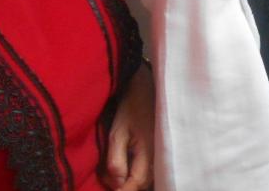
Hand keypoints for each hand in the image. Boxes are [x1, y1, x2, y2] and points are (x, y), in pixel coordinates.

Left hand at [103, 65, 154, 190]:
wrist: (149, 89)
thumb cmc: (132, 108)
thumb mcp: (118, 132)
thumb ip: (116, 159)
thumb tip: (116, 183)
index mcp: (148, 153)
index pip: (135, 184)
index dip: (121, 190)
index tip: (107, 188)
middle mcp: (159, 157)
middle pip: (142, 184)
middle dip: (124, 186)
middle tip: (107, 177)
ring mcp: (162, 153)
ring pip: (147, 178)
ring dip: (130, 179)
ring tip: (114, 170)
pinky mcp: (161, 150)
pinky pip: (151, 169)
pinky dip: (137, 172)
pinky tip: (126, 165)